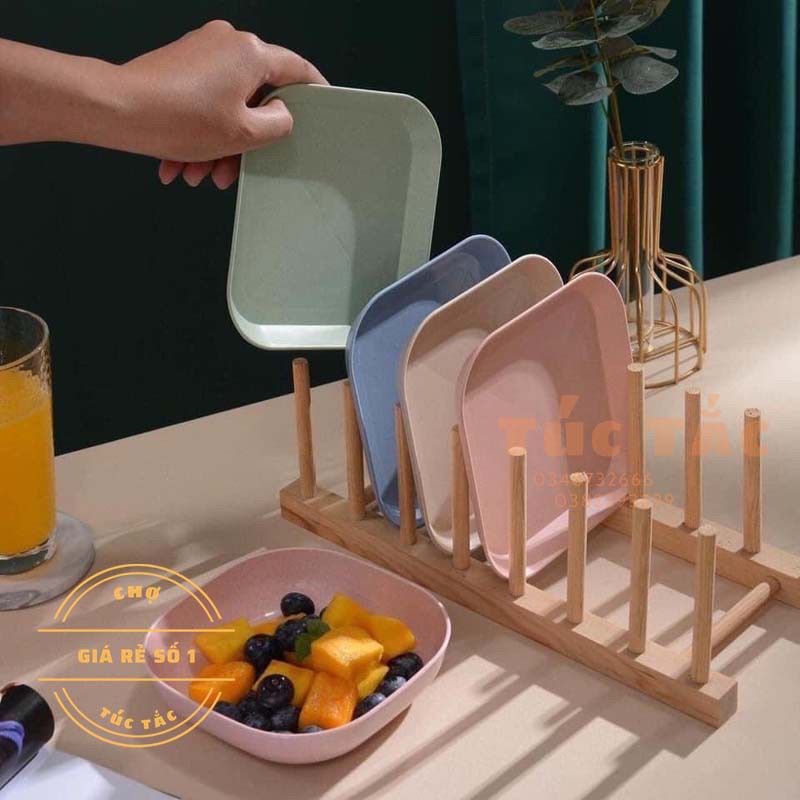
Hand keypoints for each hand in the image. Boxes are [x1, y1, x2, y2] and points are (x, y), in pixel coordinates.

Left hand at [118, 21, 326, 188]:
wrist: (117, 111)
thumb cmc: (175, 118)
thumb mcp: (244, 134)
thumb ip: (278, 124)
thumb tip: (283, 115)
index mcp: (250, 53)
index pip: (297, 69)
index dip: (314, 90)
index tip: (322, 103)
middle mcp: (226, 43)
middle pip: (254, 98)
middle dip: (243, 141)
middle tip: (234, 169)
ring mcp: (200, 52)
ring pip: (224, 106)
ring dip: (216, 146)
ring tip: (197, 174)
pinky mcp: (179, 65)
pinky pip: (200, 103)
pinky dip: (196, 135)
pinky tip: (180, 164)